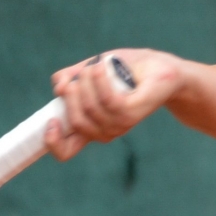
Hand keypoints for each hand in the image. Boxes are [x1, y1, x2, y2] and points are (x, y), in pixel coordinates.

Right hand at [43, 49, 182, 160]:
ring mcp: (122, 123)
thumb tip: (58, 86)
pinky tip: (101, 65)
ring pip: (91, 109)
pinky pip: (109, 101)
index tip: (50, 123)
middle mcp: (107, 129)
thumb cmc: (129, 70)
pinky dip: (100, 81)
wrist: (165, 69)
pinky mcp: (135, 111)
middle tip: (79, 74)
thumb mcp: (94, 69)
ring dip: (86, 82)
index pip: (67, 151)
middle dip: (71, 95)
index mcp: (93, 126)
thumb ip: (72, 76)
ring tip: (95, 64)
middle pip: (76, 122)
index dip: (53, 143)